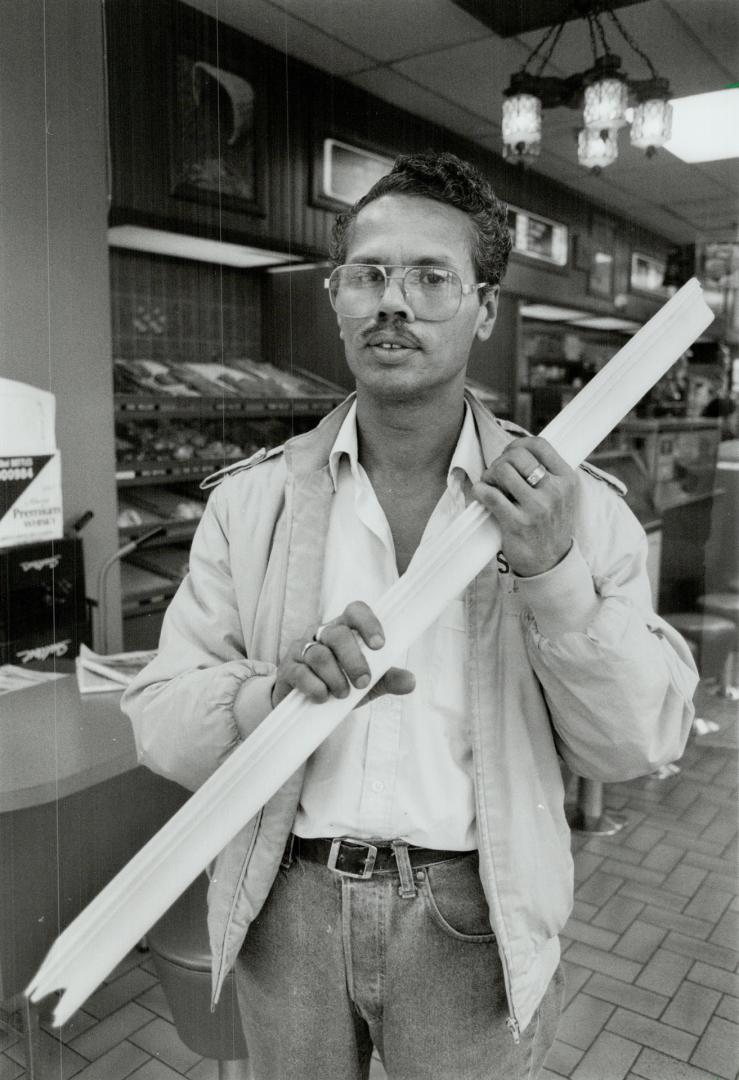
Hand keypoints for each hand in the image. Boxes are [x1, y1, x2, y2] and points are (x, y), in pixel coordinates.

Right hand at [272, 600, 415, 706]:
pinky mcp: (288, 668)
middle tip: (363, 682)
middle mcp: (322, 633)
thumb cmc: (342, 684)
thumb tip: (410, 681)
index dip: (368, 623)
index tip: (380, 645)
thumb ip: (387, 679)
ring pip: (319, 655)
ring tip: (343, 695)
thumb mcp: (368, 684)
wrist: (307, 704)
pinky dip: (314, 686)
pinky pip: (300, 672)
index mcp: (345, 628)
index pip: (356, 611)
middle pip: (337, 634)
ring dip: (335, 677)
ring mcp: (302, 648)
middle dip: (353, 660)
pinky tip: (323, 697)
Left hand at [471, 436, 576, 576]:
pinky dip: (480, 490)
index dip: (517, 445)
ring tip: (491, 486)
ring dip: (489, 475)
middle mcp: (555, 491)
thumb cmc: (549, 524)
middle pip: (517, 455)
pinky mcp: (517, 523)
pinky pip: (490, 494)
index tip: (509, 456)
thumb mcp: (561, 495)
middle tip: (497, 476)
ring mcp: (537, 507)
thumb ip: (546, 472)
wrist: (551, 562)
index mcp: (567, 479)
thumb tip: (514, 450)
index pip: (539, 445)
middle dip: (500, 462)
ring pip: (502, 470)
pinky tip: (482, 494)